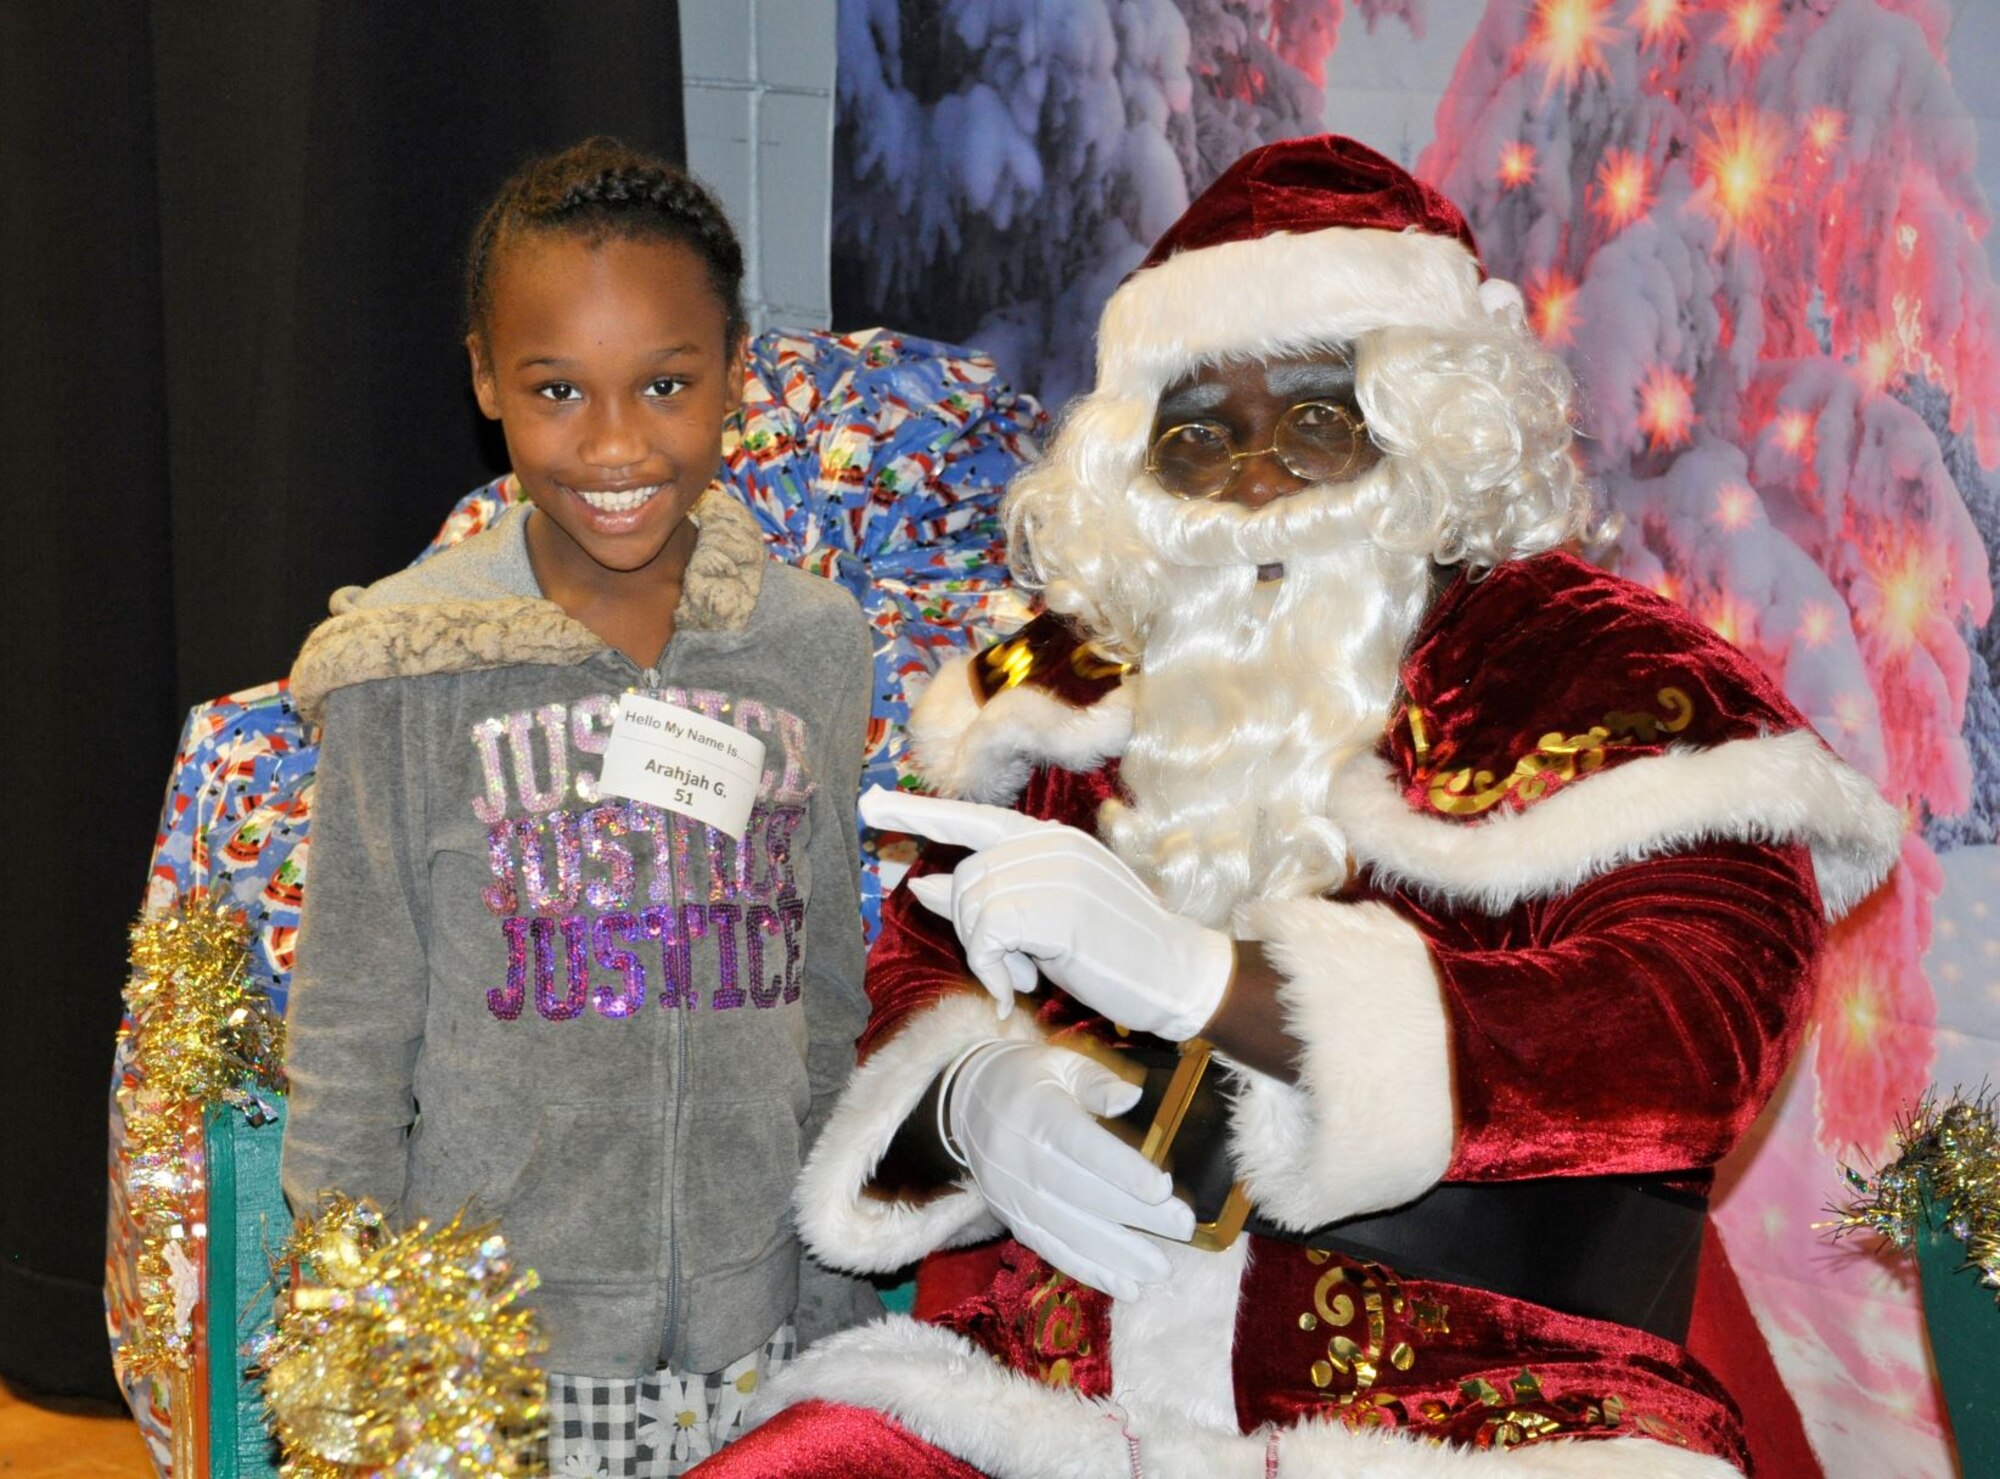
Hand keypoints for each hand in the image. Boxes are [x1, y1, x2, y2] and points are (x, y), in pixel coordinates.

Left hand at [861, 787, 1233, 1040]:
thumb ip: (985, 895)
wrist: (1176, 974)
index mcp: (1048, 837)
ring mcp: (1053, 871)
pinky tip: (1019, 992)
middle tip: (1014, 966)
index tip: (868, 803)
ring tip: (1029, 974)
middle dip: (973, 933)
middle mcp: (1048, 843)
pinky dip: (991, 972)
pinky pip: (985, 937)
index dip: (916, 812)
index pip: (970, 816)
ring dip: (989, 958)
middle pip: (963, 883)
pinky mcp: (1054, 908)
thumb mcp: (1041, 916)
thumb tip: (917, 883)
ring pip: (971, 911)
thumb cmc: (1110, 948)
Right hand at [945, 1039, 1193, 1298]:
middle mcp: (1025, 1161)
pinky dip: (1089, 1271)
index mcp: (1040, 1116)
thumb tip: (1132, 1098)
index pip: (1085, 1147)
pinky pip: (1052, 1249)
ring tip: (1159, 1270)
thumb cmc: (1027, 1078)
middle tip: (1183, 1229)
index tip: (1163, 1188)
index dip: (1123, 1170)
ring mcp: (1016, 1196)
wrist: (966, 1102)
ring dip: (1117, 1256)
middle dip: (1136, 1216)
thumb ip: (1097, 1082)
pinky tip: (1125, 1287)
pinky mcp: (1013, 1219)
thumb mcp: (1060, 1063)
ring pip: (1070, 1231)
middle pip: (1085, 1194)